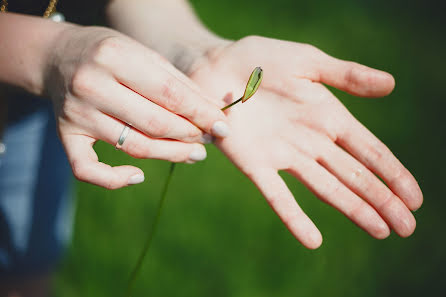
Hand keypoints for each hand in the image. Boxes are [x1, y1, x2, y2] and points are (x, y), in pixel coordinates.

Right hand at [44, 26, 228, 188]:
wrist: (59, 57)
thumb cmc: (112, 55)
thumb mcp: (145, 55)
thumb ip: (178, 83)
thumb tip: (213, 113)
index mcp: (114, 56)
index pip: (169, 94)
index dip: (200, 113)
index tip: (222, 126)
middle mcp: (92, 85)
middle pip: (154, 123)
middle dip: (190, 135)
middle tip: (209, 140)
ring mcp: (76, 113)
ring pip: (134, 146)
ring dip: (170, 154)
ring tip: (195, 154)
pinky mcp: (65, 135)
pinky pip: (87, 169)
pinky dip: (114, 179)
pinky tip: (138, 177)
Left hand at [189, 36, 422, 248]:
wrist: (215, 67)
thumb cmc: (260, 61)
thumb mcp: (307, 61)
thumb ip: (346, 76)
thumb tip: (391, 85)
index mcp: (328, 117)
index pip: (369, 151)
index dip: (393, 174)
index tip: (416, 198)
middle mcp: (311, 142)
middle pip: (354, 175)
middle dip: (383, 200)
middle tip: (408, 227)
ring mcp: (284, 156)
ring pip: (326, 187)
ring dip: (354, 210)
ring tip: (381, 230)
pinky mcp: (255, 165)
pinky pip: (277, 195)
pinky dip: (294, 217)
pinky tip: (313, 240)